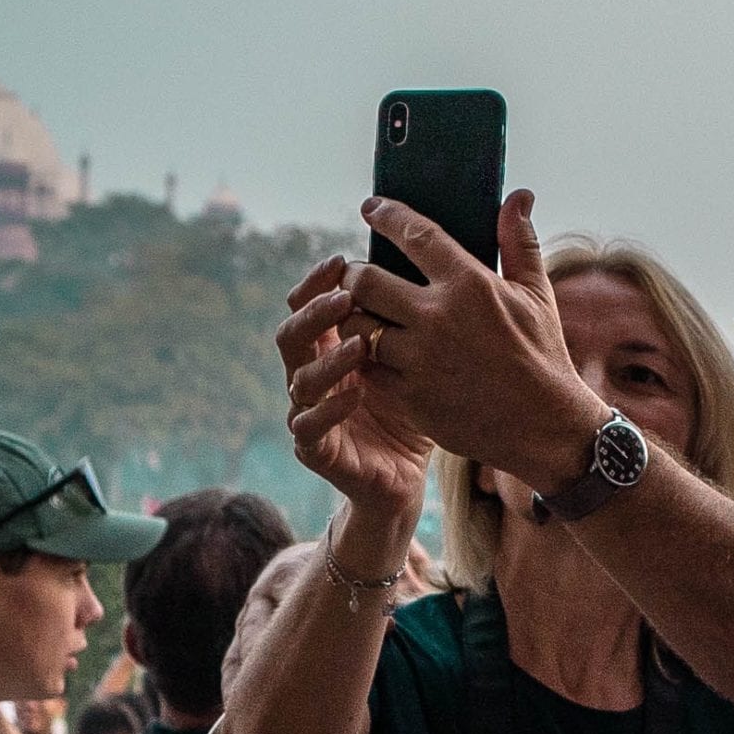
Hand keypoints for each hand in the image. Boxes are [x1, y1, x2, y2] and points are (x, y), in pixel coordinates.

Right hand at [279, 256, 434, 520]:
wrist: (408, 474)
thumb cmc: (415, 406)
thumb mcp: (421, 356)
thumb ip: (418, 316)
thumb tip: (440, 260)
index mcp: (331, 348)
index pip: (310, 304)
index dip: (318, 282)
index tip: (342, 259)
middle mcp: (313, 376)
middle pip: (293, 334)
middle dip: (315, 312)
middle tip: (346, 295)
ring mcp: (309, 412)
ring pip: (300, 378)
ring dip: (328, 358)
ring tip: (360, 343)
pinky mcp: (316, 449)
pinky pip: (310, 425)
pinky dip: (330, 408)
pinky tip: (356, 394)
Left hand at [341, 192, 603, 494]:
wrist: (544, 425)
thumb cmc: (542, 355)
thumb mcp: (537, 294)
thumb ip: (519, 242)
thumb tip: (520, 196)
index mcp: (470, 285)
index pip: (415, 235)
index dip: (388, 216)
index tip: (372, 208)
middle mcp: (438, 318)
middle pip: (365, 281)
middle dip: (354, 275)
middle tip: (358, 276)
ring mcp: (419, 359)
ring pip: (355, 326)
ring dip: (353, 318)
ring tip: (362, 316)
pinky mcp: (408, 395)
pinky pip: (366, 367)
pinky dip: (364, 357)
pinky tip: (374, 353)